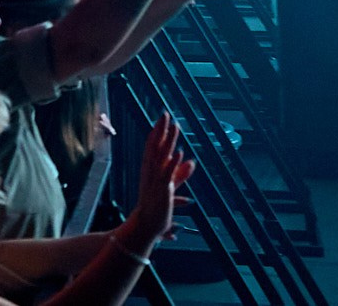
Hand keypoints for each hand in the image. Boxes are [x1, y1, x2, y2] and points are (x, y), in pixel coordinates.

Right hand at [122, 114, 194, 252]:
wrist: (146, 224)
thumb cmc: (158, 205)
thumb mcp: (171, 186)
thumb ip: (181, 173)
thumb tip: (191, 161)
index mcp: (151, 168)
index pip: (153, 145)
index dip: (158, 130)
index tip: (163, 116)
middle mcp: (151, 171)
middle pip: (156, 146)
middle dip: (161, 129)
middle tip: (165, 113)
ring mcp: (155, 180)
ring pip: (162, 156)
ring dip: (168, 141)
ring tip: (174, 126)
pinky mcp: (163, 190)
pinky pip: (167, 175)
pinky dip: (172, 164)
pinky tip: (178, 154)